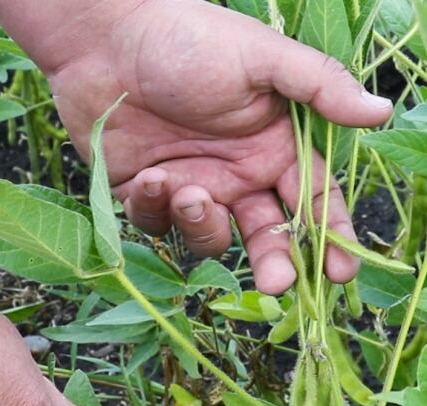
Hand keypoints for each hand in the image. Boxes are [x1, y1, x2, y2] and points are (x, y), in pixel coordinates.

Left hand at [46, 0, 392, 293]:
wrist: (106, 40)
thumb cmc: (187, 41)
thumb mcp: (260, 57)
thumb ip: (318, 86)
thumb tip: (379, 111)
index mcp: (270, 145)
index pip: (311, 199)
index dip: (329, 236)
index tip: (339, 273)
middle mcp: (233, 172)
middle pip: (265, 234)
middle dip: (275, 263)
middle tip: (276, 284)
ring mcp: (187, 183)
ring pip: (209, 236)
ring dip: (204, 226)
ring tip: (190, 193)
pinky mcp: (142, 192)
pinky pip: (155, 222)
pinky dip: (155, 208)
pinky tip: (149, 176)